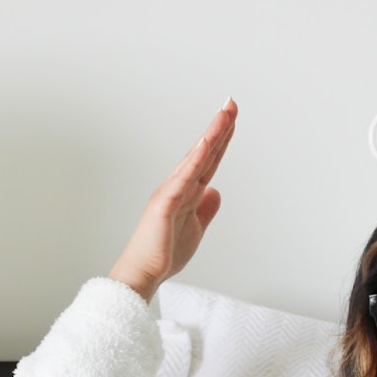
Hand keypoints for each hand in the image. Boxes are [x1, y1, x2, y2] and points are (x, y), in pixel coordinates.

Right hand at [108, 99, 237, 301]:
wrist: (143, 273)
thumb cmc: (163, 252)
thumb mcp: (195, 228)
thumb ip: (205, 209)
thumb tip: (215, 191)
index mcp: (186, 191)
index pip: (208, 160)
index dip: (221, 138)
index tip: (232, 117)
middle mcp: (178, 186)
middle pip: (204, 152)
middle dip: (219, 127)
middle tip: (231, 103)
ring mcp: (171, 193)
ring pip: (195, 159)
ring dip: (211, 135)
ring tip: (224, 115)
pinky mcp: (165, 204)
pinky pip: (184, 178)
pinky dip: (195, 160)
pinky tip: (206, 143)